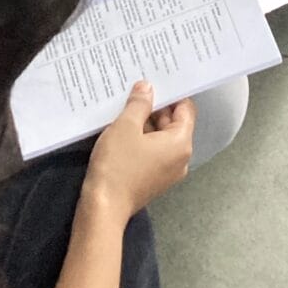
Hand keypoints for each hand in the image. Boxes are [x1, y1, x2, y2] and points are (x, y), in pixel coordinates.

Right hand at [83, 82, 195, 223]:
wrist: (103, 208)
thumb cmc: (118, 165)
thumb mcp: (126, 126)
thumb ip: (139, 104)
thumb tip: (147, 88)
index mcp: (181, 143)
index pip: (185, 109)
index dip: (171, 93)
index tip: (155, 79)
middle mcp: (180, 158)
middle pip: (173, 123)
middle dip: (154, 107)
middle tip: (135, 89)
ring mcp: (167, 171)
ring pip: (160, 138)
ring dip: (145, 122)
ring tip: (125, 106)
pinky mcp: (153, 179)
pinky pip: (152, 151)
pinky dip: (141, 139)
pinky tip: (122, 129)